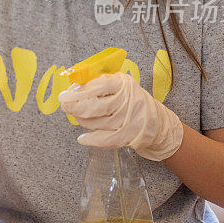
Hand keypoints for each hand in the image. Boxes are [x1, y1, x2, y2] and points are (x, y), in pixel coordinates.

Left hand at [58, 72, 182, 160]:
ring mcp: (129, 120)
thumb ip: (99, 83)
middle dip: (75, 107)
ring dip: (81, 120)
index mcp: (124, 84)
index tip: (64, 94)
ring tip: (76, 116)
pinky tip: (82, 138)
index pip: (97, 86)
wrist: (158, 122)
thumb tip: (73, 88)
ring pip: (96, 123)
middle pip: (95, 106)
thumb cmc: (132, 100)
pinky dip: (91, 139)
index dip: (78, 91)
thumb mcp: (120, 84)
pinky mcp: (129, 137)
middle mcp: (128, 101)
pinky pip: (104, 140)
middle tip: (65, 106)